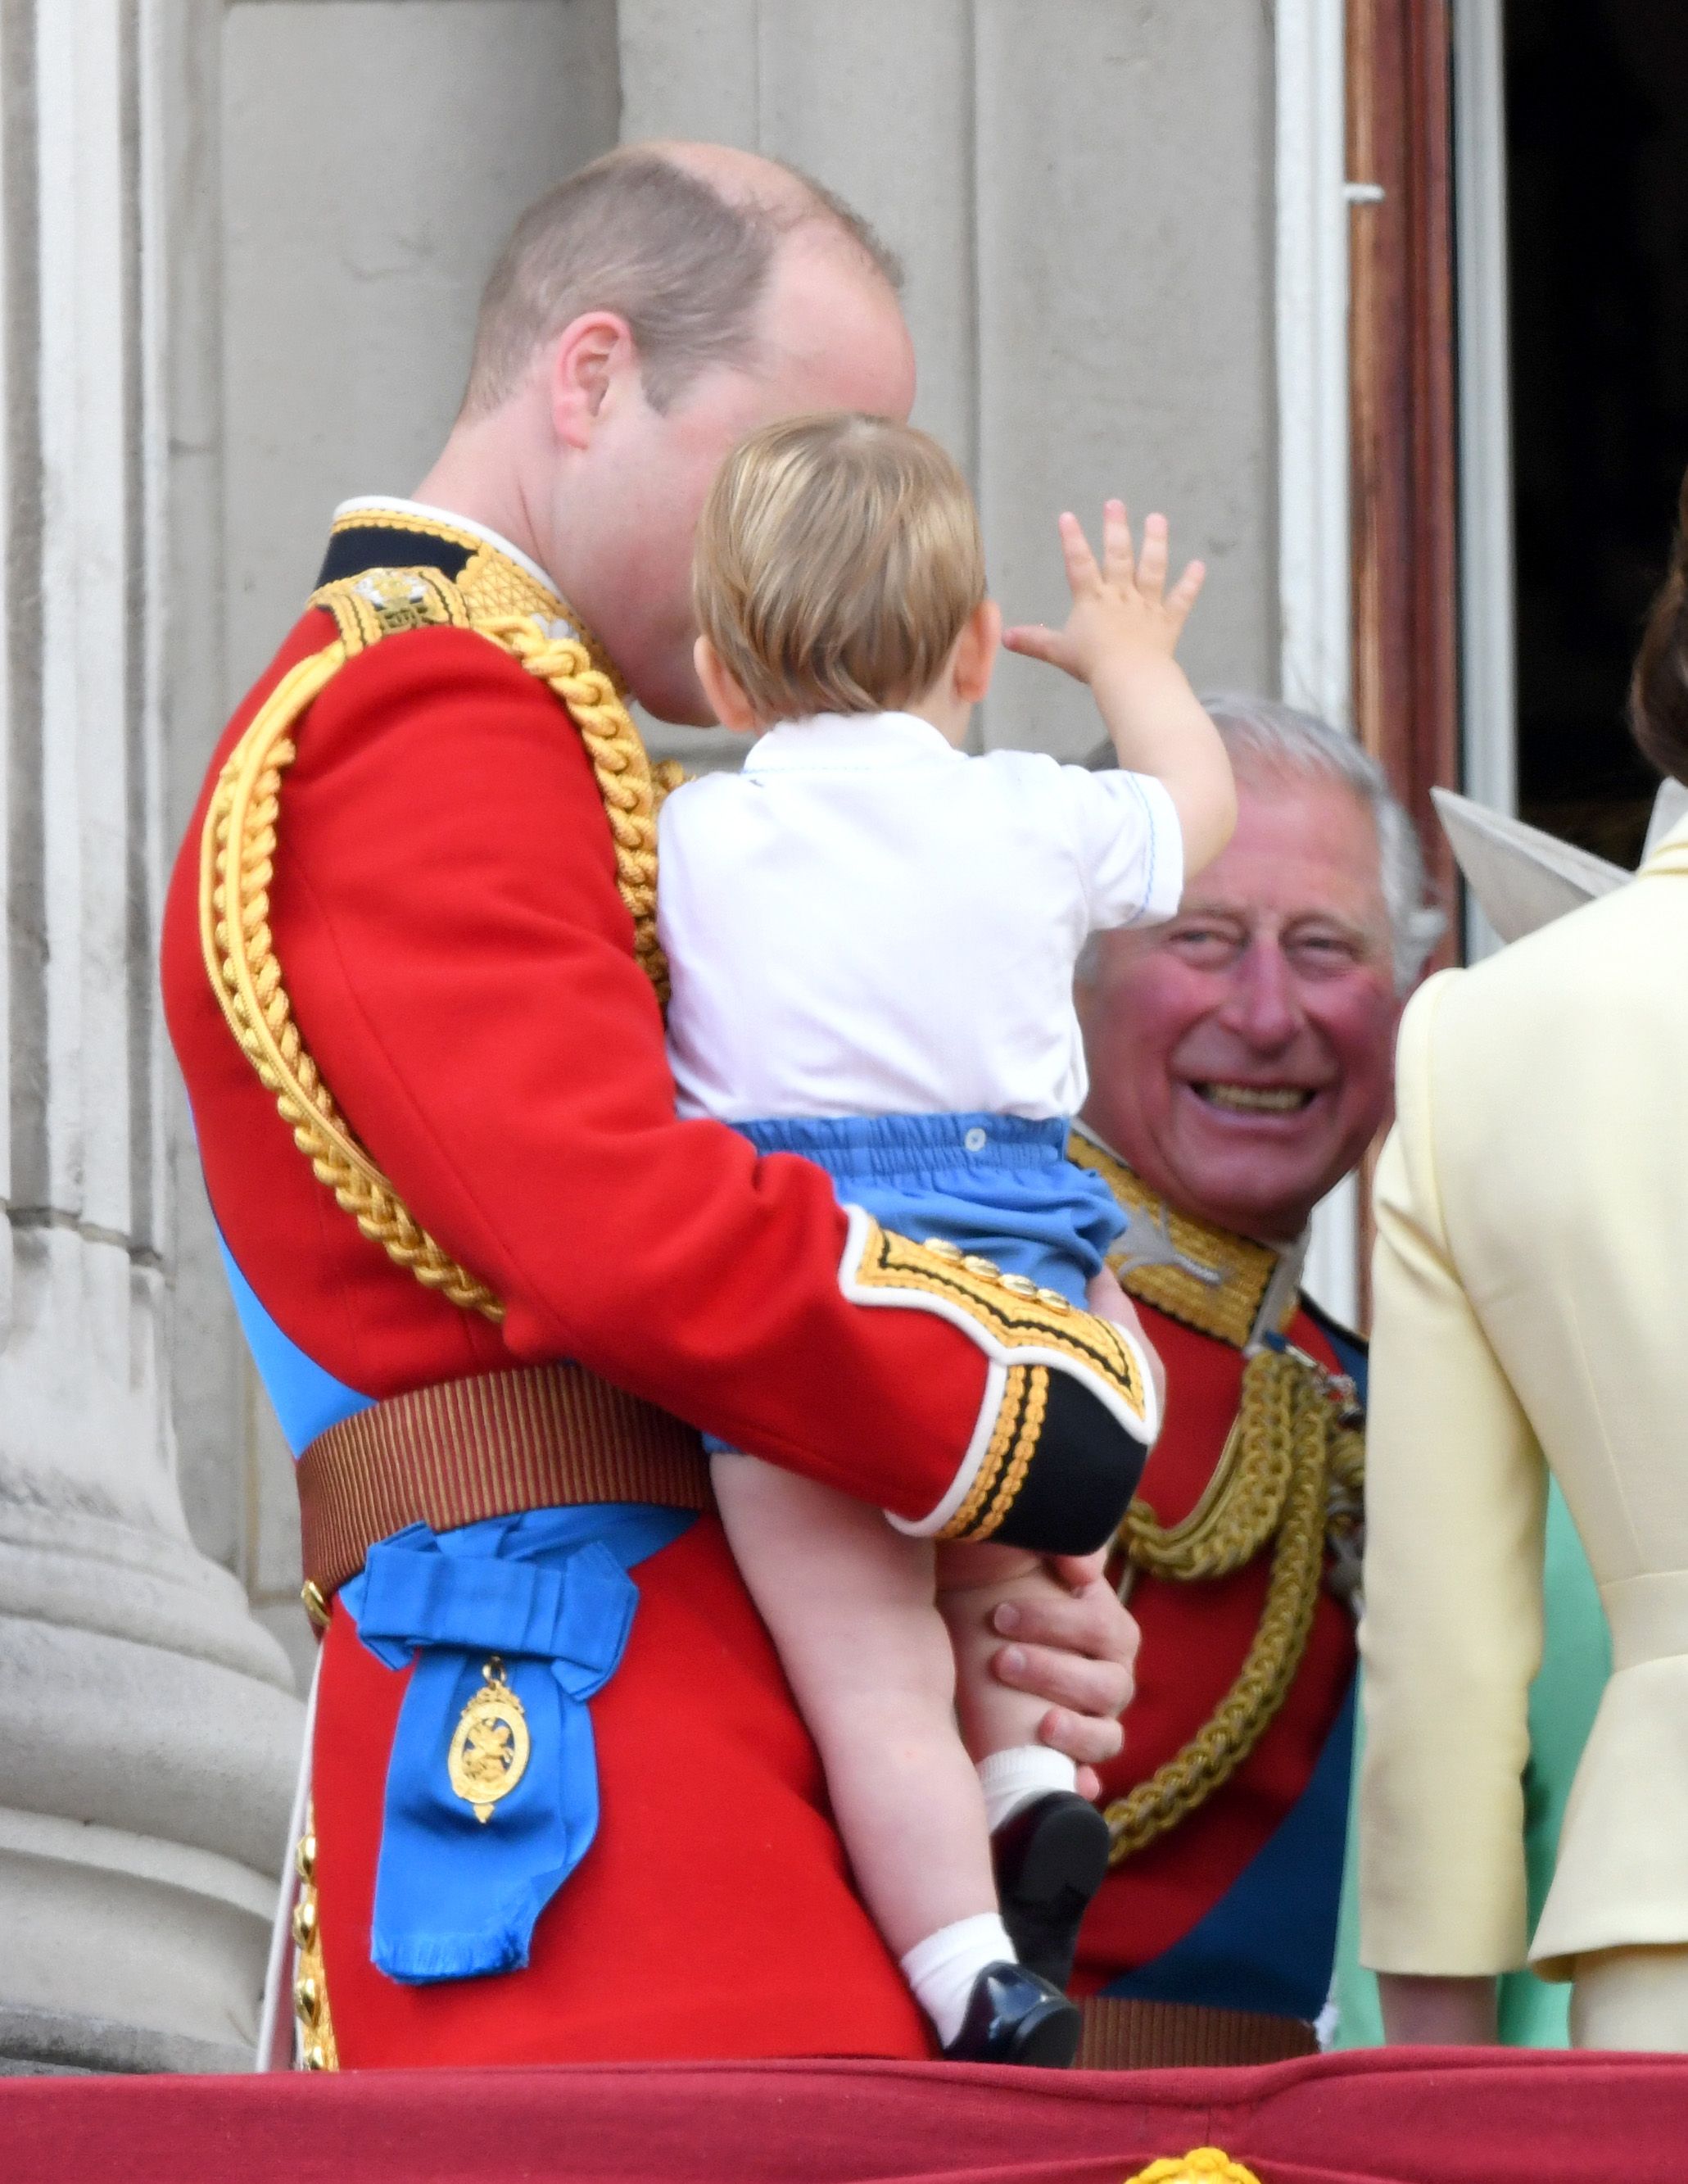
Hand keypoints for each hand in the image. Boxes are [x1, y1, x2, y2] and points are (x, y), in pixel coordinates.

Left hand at [988, 1554, 1138, 1798]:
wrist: (959, 1620)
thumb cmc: (989, 1581)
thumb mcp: (1012, 1548)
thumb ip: (1055, 1544)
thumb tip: (1085, 1571)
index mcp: (1104, 1623)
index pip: (1102, 1627)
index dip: (1056, 1623)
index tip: (999, 1616)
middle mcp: (1108, 1673)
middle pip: (1107, 1685)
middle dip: (1055, 1673)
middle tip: (1002, 1661)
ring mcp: (1094, 1719)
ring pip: (1107, 1736)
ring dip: (1076, 1734)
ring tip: (1042, 1724)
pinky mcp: (1068, 1756)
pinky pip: (1086, 1781)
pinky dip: (1079, 1787)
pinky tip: (1068, 1790)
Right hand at [1003, 501, 1204, 686]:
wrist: (1130, 676)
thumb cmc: (1093, 664)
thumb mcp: (1058, 652)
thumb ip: (1034, 642)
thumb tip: (1005, 638)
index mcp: (1092, 600)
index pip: (1079, 564)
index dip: (1072, 540)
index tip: (1068, 516)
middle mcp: (1120, 595)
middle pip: (1118, 556)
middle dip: (1116, 528)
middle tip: (1115, 503)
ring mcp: (1146, 606)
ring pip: (1152, 568)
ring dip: (1155, 542)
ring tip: (1157, 519)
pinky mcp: (1168, 621)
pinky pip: (1181, 600)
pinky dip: (1191, 583)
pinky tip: (1199, 566)